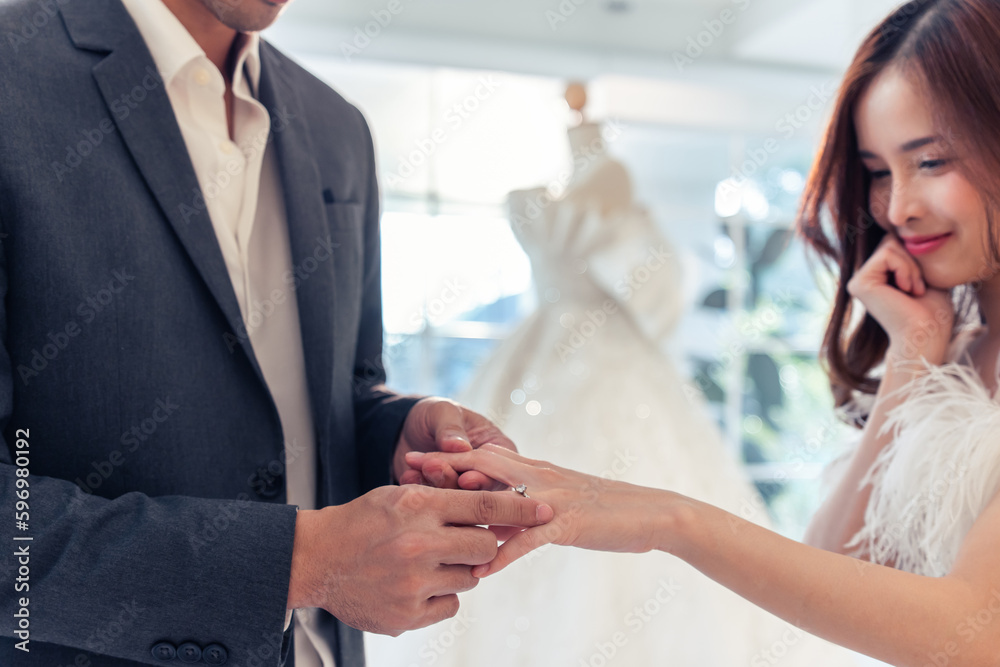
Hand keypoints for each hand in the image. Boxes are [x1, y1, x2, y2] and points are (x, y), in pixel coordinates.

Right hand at [285, 484, 552, 634]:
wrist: (316, 559)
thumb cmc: (362, 521)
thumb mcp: (400, 495)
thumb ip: (443, 500)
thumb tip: (492, 503)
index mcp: (418, 507)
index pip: (483, 504)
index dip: (520, 507)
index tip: (547, 509)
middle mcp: (418, 544)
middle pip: (485, 545)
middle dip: (482, 542)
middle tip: (461, 540)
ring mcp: (413, 583)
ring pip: (470, 577)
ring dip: (458, 569)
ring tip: (426, 562)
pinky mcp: (408, 615)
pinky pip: (451, 605)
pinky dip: (441, 596)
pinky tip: (415, 584)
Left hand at [394, 397, 516, 490]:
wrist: (406, 429)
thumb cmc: (434, 415)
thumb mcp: (442, 412)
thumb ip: (451, 428)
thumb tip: (460, 446)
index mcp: (500, 448)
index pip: (499, 468)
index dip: (484, 476)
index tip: (464, 478)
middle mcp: (488, 473)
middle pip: (481, 490)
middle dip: (454, 481)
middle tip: (431, 467)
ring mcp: (465, 490)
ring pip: (458, 501)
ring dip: (437, 485)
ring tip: (417, 467)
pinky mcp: (444, 500)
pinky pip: (436, 503)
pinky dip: (422, 490)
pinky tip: (409, 476)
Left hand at [405, 446, 669, 576]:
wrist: (650, 513)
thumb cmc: (602, 510)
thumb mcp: (554, 505)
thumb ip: (521, 509)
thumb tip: (489, 522)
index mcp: (535, 469)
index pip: (484, 456)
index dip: (448, 456)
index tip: (413, 458)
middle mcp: (539, 476)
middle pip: (484, 465)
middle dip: (444, 467)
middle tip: (407, 470)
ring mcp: (552, 498)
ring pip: (502, 495)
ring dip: (467, 502)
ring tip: (433, 512)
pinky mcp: (569, 523)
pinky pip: (530, 539)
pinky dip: (505, 553)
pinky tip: (483, 569)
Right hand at [847, 235, 953, 361]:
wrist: (927, 334)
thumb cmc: (932, 311)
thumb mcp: (924, 274)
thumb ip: (910, 254)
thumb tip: (902, 230)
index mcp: (875, 278)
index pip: (893, 244)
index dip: (913, 257)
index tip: (921, 286)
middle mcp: (862, 279)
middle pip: (889, 241)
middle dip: (912, 260)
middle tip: (918, 288)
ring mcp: (858, 281)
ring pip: (889, 246)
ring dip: (911, 267)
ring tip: (914, 290)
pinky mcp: (859, 283)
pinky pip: (887, 255)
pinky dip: (905, 269)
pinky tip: (907, 290)